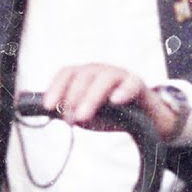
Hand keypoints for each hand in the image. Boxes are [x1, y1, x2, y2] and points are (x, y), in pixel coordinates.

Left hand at [44, 64, 163, 134]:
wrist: (143, 120)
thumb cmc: (111, 114)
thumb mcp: (87, 115)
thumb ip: (71, 112)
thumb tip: (54, 113)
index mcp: (86, 75)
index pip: (67, 73)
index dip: (56, 87)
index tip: (49, 106)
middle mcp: (101, 71)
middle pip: (84, 76)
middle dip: (73, 97)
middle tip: (70, 120)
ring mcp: (121, 75)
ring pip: (105, 78)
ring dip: (91, 97)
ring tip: (84, 116)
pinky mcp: (138, 84)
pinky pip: (131, 83)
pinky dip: (123, 91)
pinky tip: (115, 100)